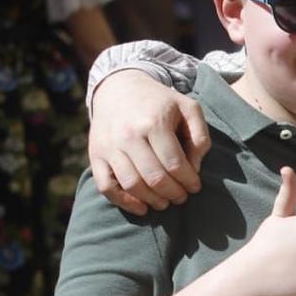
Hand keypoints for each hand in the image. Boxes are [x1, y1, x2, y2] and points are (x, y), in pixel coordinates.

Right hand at [89, 71, 210, 214]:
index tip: (195, 186)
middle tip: (182, 197)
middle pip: (155, 178)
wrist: (119, 88)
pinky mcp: (96, 155)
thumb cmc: (160, 103)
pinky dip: (124, 202)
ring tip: (165, 202)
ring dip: (153, 201)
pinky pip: (106, 187)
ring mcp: (109, 146)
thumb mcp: (188, 108)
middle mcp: (129, 135)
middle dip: (173, 193)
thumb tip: (194, 168)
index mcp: (154, 122)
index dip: (188, 181)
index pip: (175, 164)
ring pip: (132, 185)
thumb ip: (200, 136)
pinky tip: (141, 207)